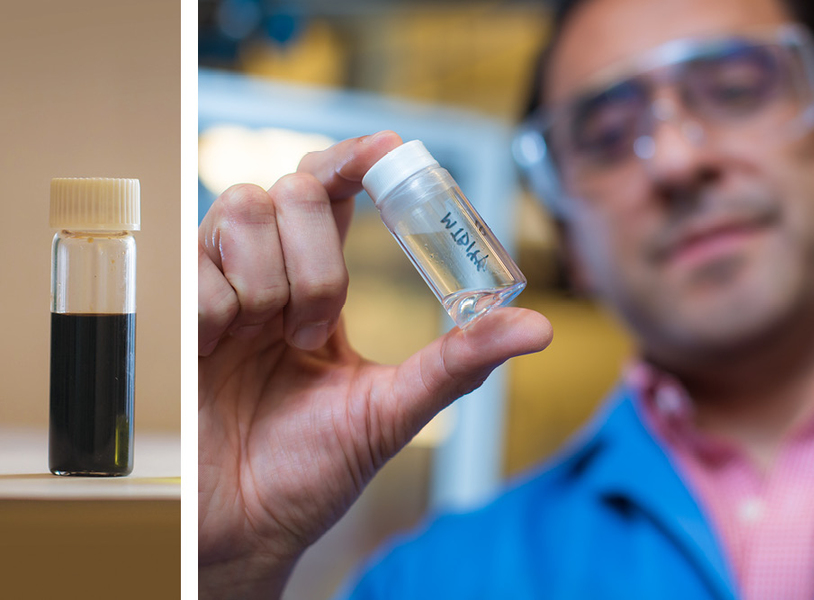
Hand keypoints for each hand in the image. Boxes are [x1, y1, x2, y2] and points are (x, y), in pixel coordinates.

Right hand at [198, 131, 552, 597]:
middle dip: (315, 254)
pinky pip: (196, 269)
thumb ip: (458, 361)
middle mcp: (268, 276)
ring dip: (270, 282)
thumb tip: (537, 328)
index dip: (355, 160)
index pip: (332, 193)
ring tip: (271, 343)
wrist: (245, 527)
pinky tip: (221, 354)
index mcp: (318, 287)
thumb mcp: (392, 409)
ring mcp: (218, 290)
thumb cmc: (313, 470)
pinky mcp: (174, 314)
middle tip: (315, 327)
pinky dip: (219, 312)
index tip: (387, 150)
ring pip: (240, 212)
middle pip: (290, 189)